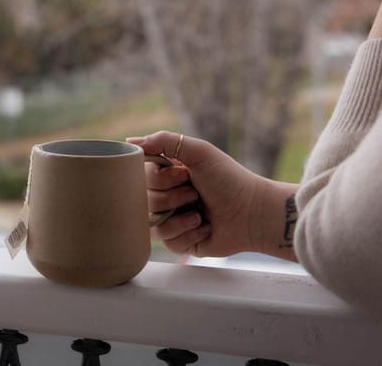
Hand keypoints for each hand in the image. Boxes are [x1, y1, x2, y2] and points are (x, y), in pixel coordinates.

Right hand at [129, 131, 269, 257]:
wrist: (252, 212)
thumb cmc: (229, 179)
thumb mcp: (199, 152)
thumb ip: (165, 140)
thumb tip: (130, 141)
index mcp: (168, 173)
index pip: (140, 175)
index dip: (159, 177)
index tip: (183, 173)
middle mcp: (166, 195)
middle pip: (144, 200)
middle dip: (172, 198)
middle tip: (195, 193)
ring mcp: (172, 219)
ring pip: (152, 223)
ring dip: (179, 217)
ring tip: (199, 213)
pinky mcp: (180, 241)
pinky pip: (167, 242)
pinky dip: (188, 233)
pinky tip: (204, 227)